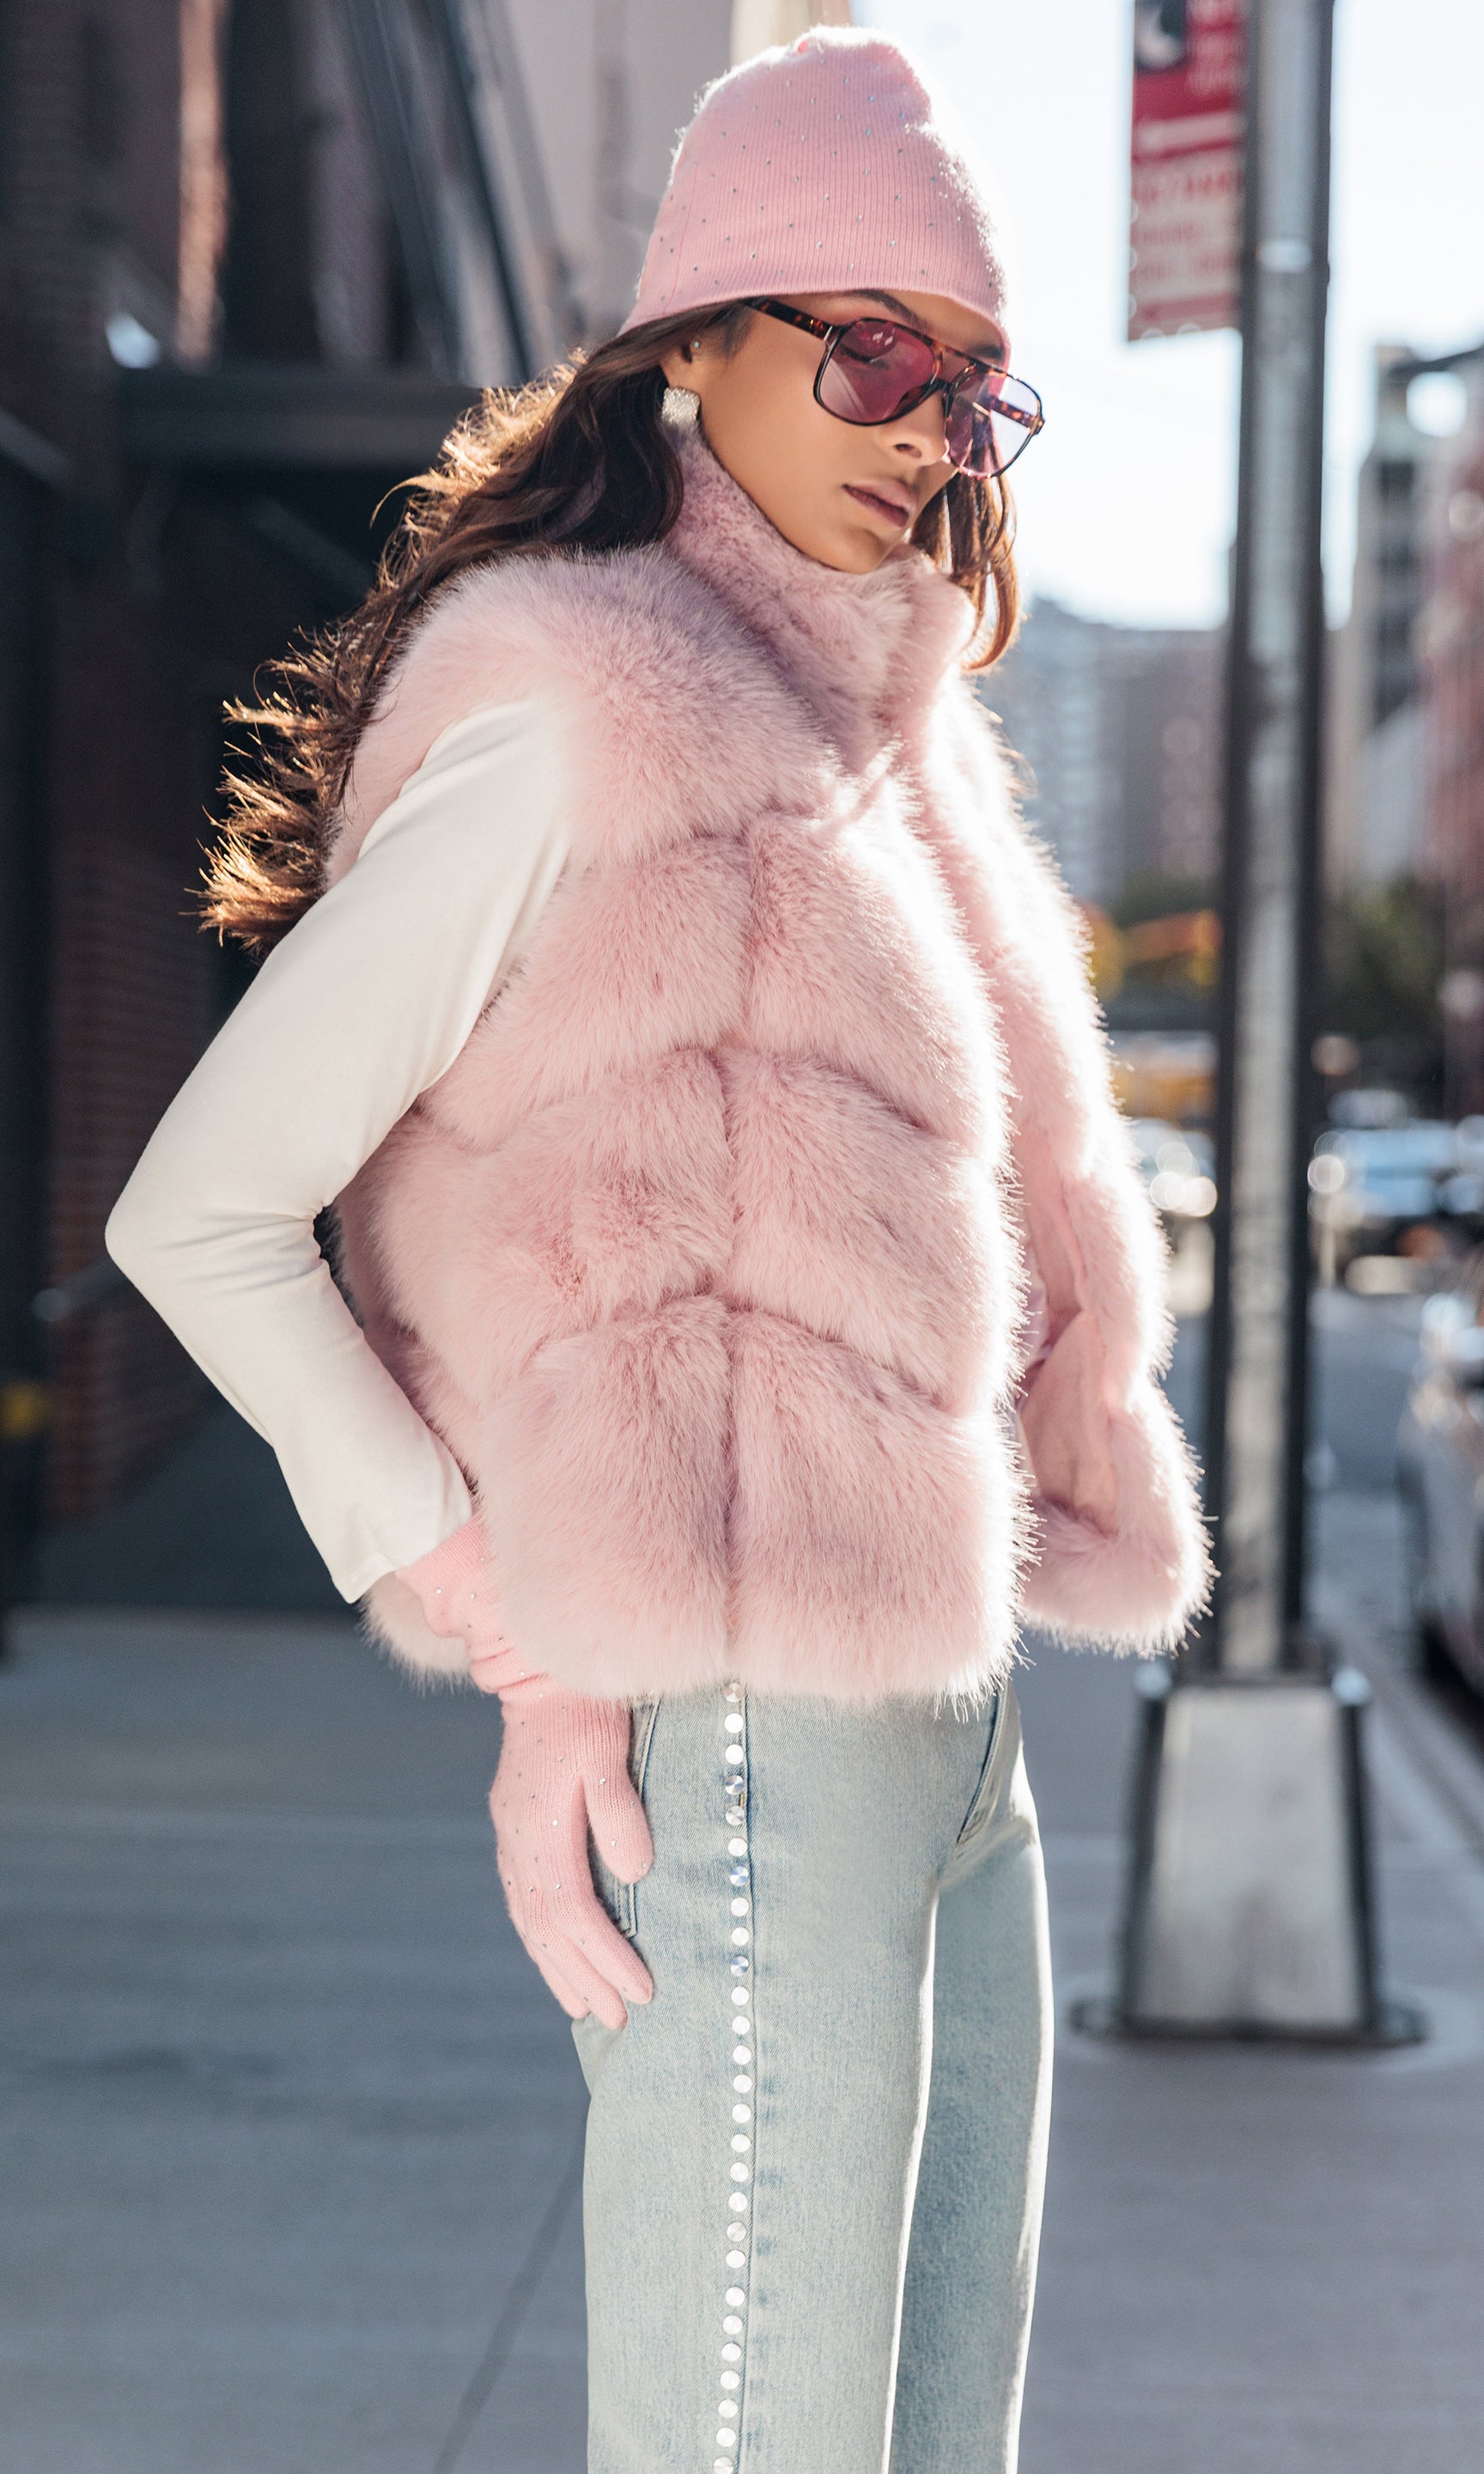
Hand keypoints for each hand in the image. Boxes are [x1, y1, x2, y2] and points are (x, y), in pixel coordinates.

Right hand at [488, 1683, 654, 2029]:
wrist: (539, 1668)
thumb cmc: (584, 1709)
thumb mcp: (608, 1754)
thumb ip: (619, 1814)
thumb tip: (637, 1872)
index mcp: (540, 1830)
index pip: (574, 1914)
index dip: (607, 1957)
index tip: (644, 1990)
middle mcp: (517, 1841)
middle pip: (548, 1930)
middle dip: (585, 1978)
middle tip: (620, 2019)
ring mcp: (510, 1835)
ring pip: (529, 1920)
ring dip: (557, 1968)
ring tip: (587, 2008)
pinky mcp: (513, 1825)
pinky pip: (521, 1899)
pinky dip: (539, 1937)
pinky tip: (553, 1953)